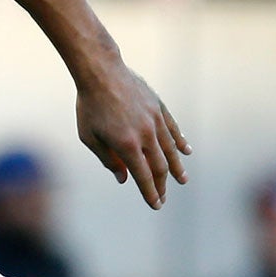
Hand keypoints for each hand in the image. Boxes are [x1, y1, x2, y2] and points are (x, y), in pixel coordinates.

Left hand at [74, 64, 189, 209]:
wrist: (101, 72)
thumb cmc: (89, 105)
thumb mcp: (89, 137)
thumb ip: (108, 160)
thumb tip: (124, 178)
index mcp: (127, 145)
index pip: (143, 177)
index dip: (150, 193)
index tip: (156, 205)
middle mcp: (145, 134)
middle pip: (160, 167)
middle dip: (162, 185)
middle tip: (164, 197)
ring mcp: (155, 120)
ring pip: (171, 149)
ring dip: (177, 167)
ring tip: (182, 180)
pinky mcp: (159, 107)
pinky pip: (173, 128)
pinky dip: (180, 141)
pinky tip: (186, 150)